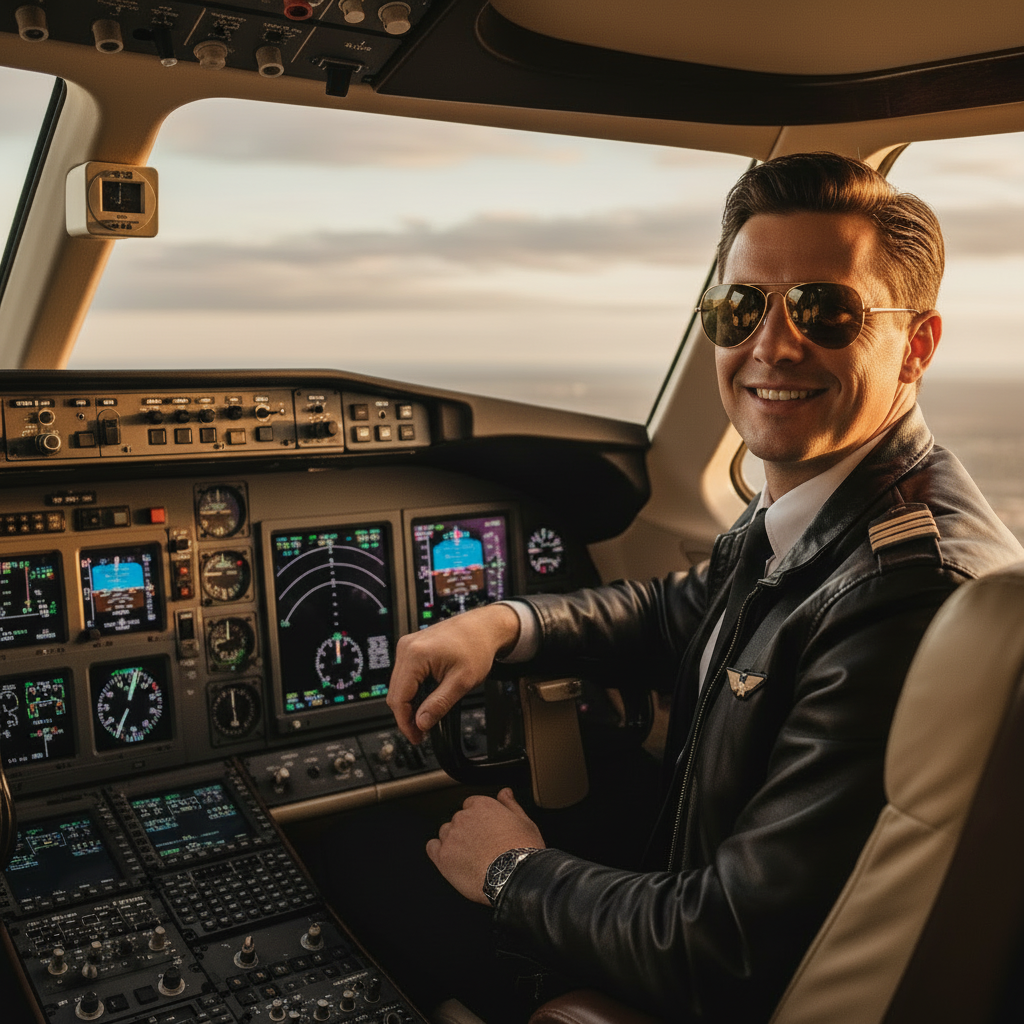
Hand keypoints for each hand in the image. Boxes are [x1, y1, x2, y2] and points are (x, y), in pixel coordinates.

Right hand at [386, 603, 520, 743]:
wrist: (484, 627)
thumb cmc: (477, 646)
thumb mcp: (462, 681)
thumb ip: (439, 704)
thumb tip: (421, 723)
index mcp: (415, 655)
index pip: (399, 698)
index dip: (406, 723)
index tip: (416, 737)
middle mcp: (406, 648)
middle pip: (395, 693)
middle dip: (407, 716)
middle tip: (423, 732)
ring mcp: (407, 646)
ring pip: (398, 685)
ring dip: (409, 704)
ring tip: (427, 717)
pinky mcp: (411, 648)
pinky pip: (404, 676)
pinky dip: (413, 691)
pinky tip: (426, 700)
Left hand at [426, 788, 544, 904]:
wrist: (514, 875)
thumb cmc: (521, 850)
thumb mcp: (524, 821)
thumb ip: (510, 804)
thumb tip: (505, 792)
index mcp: (482, 806)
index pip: (471, 805)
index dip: (478, 819)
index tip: (484, 829)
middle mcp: (463, 817)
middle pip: (458, 819)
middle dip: (467, 831)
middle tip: (480, 846)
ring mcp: (451, 837)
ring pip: (445, 833)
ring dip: (453, 841)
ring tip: (468, 856)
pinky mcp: (443, 857)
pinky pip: (432, 848)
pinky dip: (438, 852)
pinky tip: (449, 859)